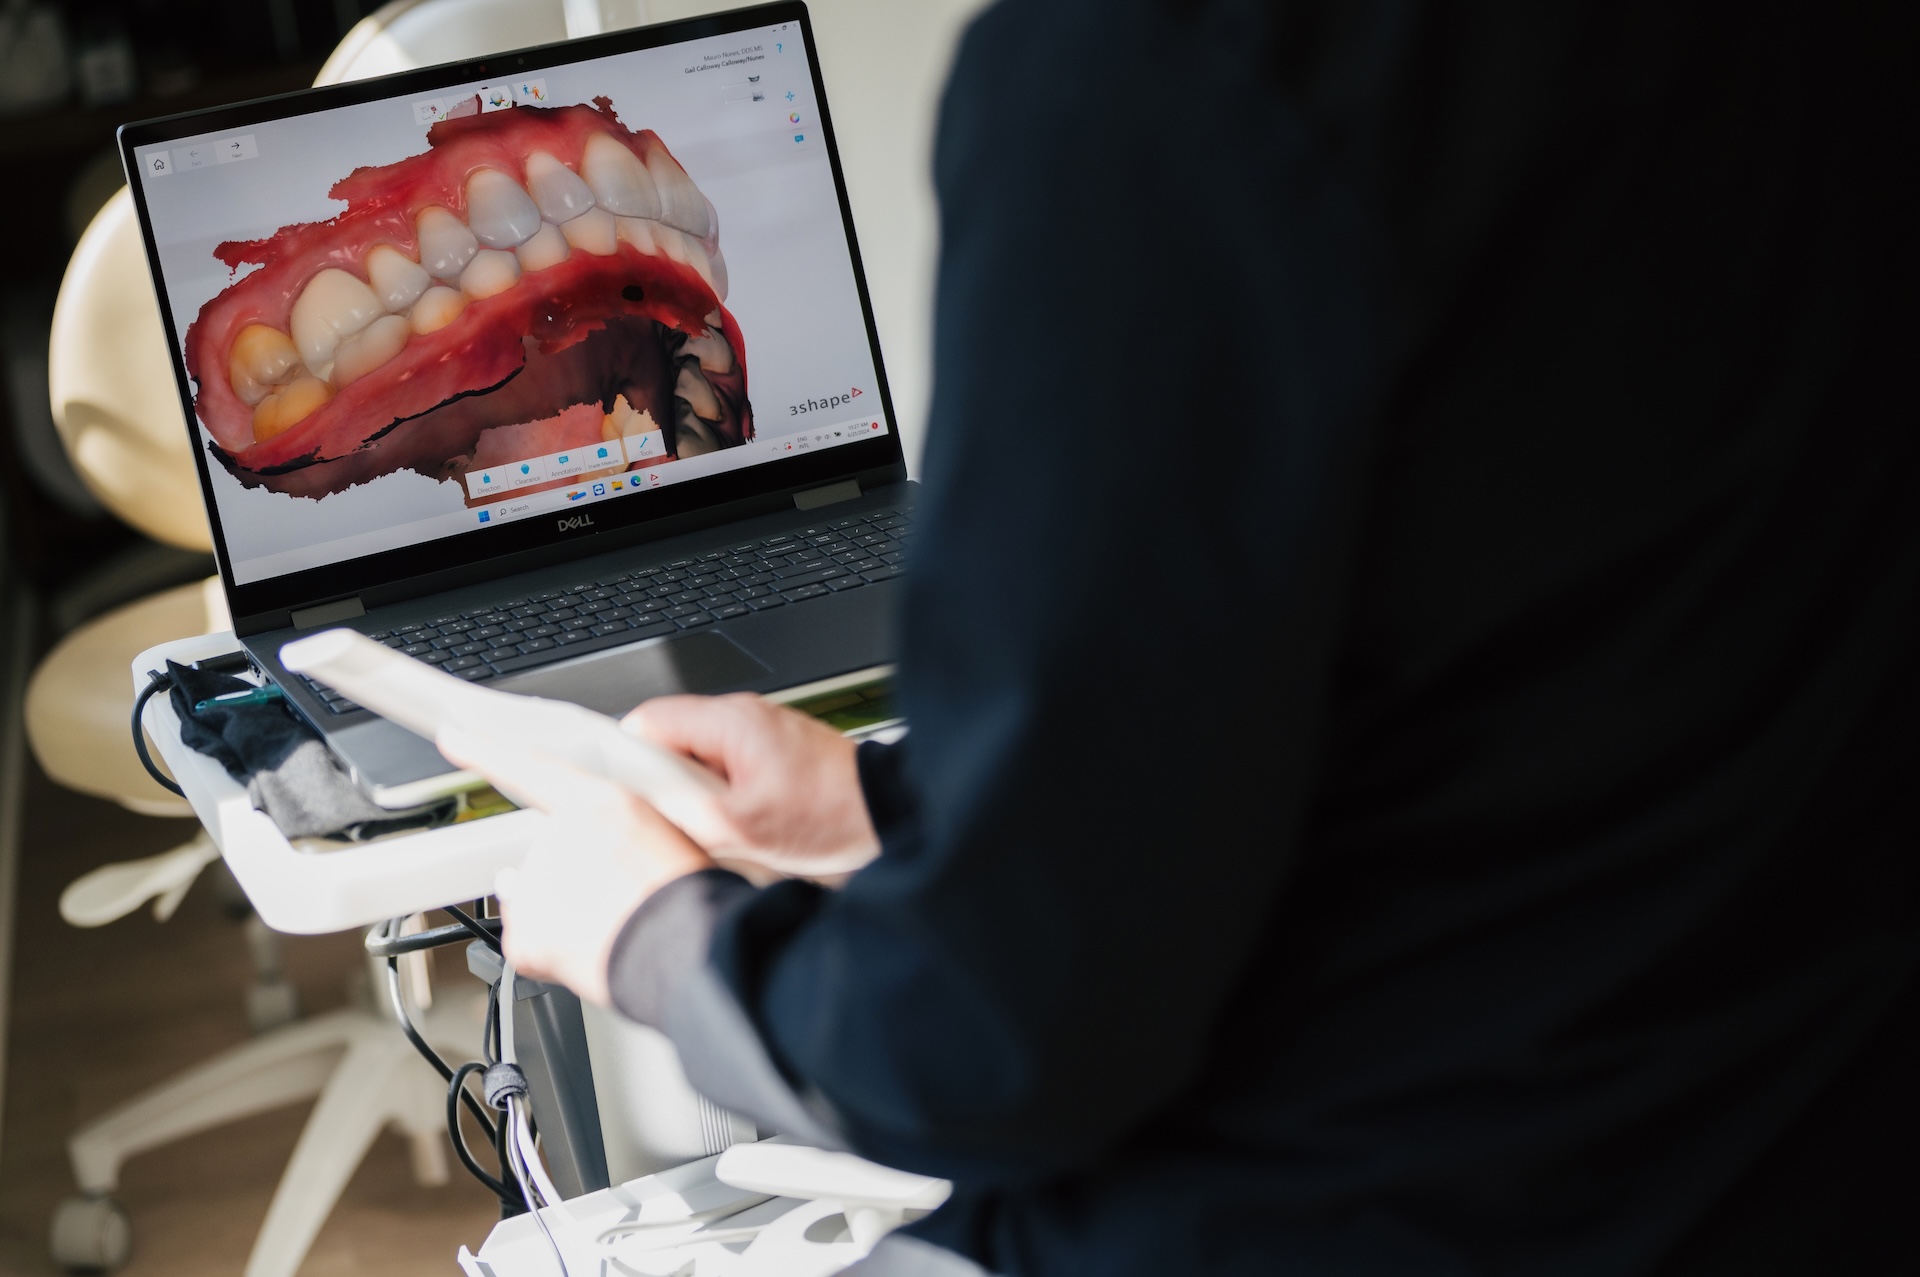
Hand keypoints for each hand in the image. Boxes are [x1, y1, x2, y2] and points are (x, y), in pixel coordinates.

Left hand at [438, 726, 710, 1005]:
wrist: (685, 949)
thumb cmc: (687, 897)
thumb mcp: (668, 838)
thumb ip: (619, 831)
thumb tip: (596, 860)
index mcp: (599, 803)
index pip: (531, 767)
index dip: (487, 751)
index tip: (455, 737)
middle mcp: (557, 836)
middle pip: (549, 850)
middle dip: (572, 873)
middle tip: (618, 896)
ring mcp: (535, 883)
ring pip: (540, 897)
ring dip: (566, 913)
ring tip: (613, 928)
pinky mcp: (524, 930)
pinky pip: (531, 939)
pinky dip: (552, 951)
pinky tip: (590, 951)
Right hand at [624, 693, 880, 877]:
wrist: (890, 814)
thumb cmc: (832, 815)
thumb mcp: (742, 829)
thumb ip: (682, 811)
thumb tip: (638, 803)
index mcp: (730, 722)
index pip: (646, 721)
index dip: (620, 757)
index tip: (608, 786)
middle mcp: (743, 716)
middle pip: (669, 740)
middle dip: (661, 782)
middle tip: (672, 821)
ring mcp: (761, 732)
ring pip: (697, 757)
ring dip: (694, 793)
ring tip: (716, 828)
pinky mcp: (775, 751)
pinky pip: (727, 766)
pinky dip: (721, 794)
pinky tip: (738, 825)